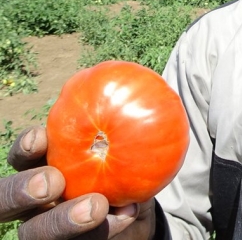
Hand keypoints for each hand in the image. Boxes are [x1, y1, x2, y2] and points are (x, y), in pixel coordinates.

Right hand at [1, 125, 154, 238]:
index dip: (25, 147)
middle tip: (52, 181)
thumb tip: (145, 98)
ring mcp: (46, 228)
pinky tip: (127, 213)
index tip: (41, 138)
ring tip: (96, 206)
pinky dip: (105, 229)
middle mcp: (34, 199)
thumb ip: (125, 127)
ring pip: (35, 232)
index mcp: (42, 164)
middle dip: (21, 190)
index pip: (23, 155)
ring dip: (63, 220)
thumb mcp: (129, 142)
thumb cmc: (125, 163)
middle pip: (5, 199)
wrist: (135, 207)